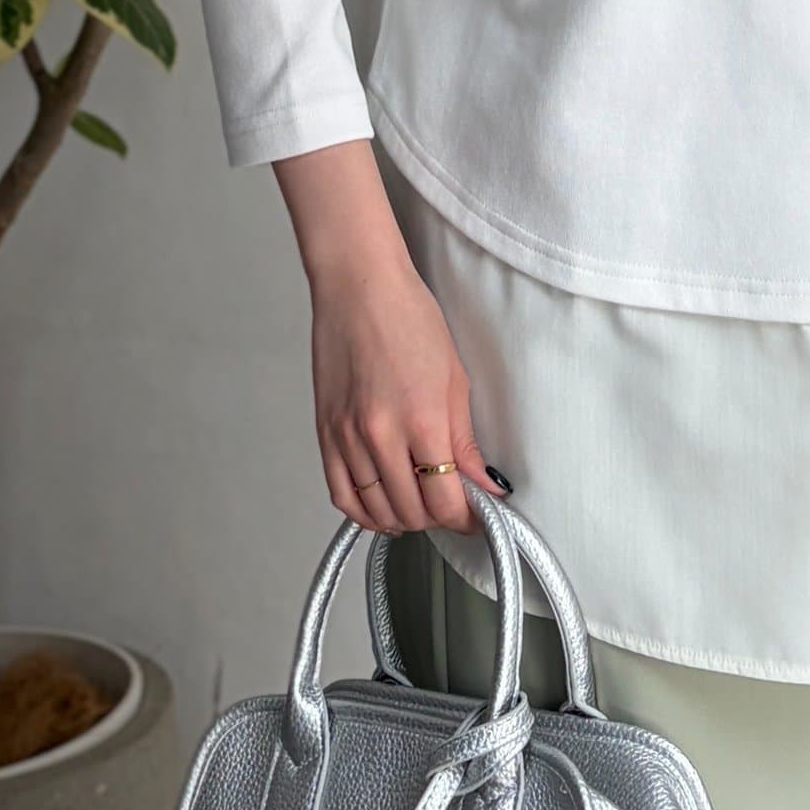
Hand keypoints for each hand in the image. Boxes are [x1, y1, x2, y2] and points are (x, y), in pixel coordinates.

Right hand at [308, 250, 506, 536]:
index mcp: (422, 419)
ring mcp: (347, 437)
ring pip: (375, 510)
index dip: (465, 517)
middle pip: (411, 510)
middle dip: (438, 519)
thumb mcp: (454, 378)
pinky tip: (383, 509)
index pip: (444, 499)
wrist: (359, 289)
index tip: (477, 515)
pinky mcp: (325, 434)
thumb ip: (465, 440)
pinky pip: (342, 495)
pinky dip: (364, 513)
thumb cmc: (409, 319)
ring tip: (423, 509)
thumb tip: (484, 484)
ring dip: (404, 519)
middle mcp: (381, 435)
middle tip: (453, 508)